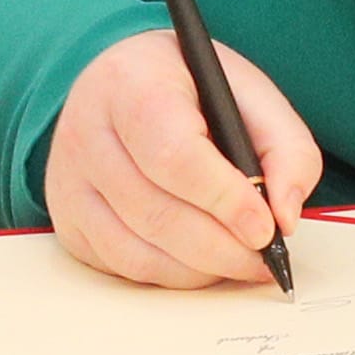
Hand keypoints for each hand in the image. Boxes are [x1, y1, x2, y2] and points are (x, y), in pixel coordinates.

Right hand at [46, 28, 324, 288]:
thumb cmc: (188, 87)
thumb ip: (285, 147)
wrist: (122, 80)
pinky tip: (202, 261)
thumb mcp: (247, 91)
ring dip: (200, 269)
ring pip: (137, 250)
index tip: (265, 227)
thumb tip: (286, 217)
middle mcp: (87, 131)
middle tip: (263, 258)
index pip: (174, 155)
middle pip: (156, 212)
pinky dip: (171, 275)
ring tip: (240, 261)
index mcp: (131, 83)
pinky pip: (122, 266)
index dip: (224, 199)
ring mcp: (69, 180)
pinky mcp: (67, 219)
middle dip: (220, 248)